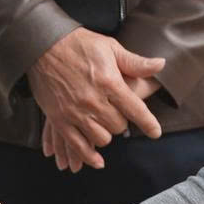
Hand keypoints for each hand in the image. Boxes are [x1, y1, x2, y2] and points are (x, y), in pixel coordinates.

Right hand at [28, 29, 163, 172]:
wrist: (43, 45)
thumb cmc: (78, 44)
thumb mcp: (110, 47)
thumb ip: (135, 62)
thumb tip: (160, 65)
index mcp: (109, 82)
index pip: (135, 109)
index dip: (148, 123)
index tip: (155, 132)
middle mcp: (94, 100)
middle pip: (118, 126)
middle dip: (121, 122)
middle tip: (117, 113)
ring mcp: (75, 112)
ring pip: (101, 138)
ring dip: (106, 134)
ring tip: (104, 124)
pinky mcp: (60, 119)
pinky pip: (78, 146)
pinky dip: (89, 156)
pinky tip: (97, 159)